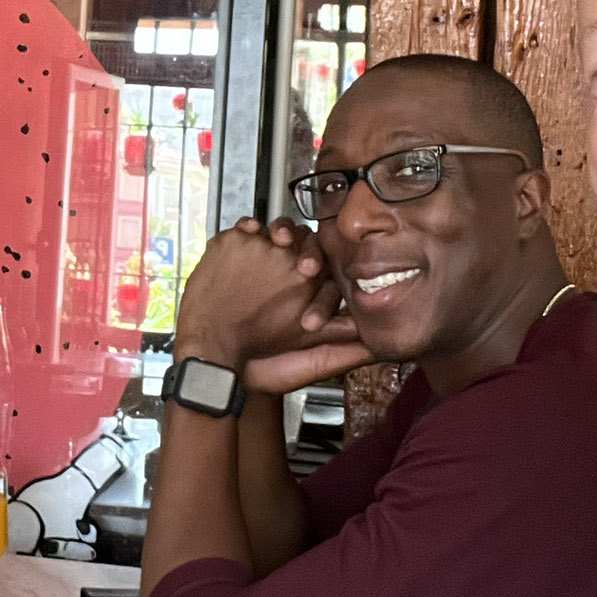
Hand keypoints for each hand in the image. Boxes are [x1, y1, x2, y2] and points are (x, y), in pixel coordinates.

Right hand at [175, 221, 363, 388]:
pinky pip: (247, 231)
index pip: (330, 276)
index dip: (326, 287)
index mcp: (310, 295)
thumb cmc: (264, 369)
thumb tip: (381, 348)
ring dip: (282, 230)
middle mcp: (290, 274)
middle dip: (308, 251)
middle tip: (304, 269)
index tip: (314, 309)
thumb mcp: (310, 366)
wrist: (215, 363)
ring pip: (281, 233)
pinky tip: (250, 231)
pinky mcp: (238, 254)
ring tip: (277, 239)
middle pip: (308, 246)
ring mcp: (263, 261)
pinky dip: (249, 226)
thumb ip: (345, 355)